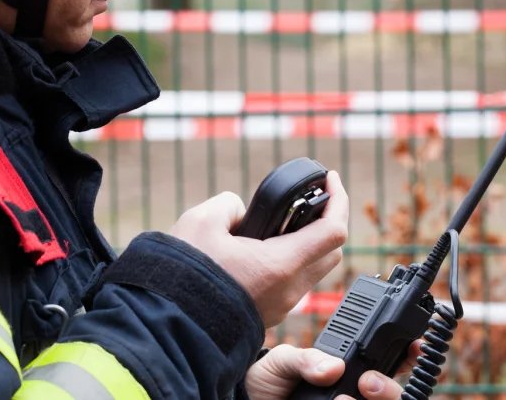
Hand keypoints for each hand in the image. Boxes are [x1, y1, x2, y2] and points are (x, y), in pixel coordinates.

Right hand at [168, 170, 348, 327]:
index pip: (333, 230)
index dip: (338, 198)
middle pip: (331, 251)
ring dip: (308, 243)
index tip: (331, 179)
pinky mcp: (267, 316)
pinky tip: (263, 248)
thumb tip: (240, 212)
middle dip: (328, 220)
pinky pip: (292, 285)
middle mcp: (289, 291)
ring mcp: (280, 307)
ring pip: (312, 270)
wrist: (167, 326)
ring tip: (283, 223)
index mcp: (280, 265)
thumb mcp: (202, 221)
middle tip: (310, 199)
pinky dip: (290, 262)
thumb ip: (229, 205)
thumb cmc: (183, 277)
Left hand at [243, 342, 422, 399]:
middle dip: (389, 388)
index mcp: (350, 371)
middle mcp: (356, 395)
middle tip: (366, 382)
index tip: (414, 347)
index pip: (391, 362)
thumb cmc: (268, 382)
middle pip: (395, 395)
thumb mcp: (283, 361)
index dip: (408, 354)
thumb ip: (306, 359)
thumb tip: (335, 367)